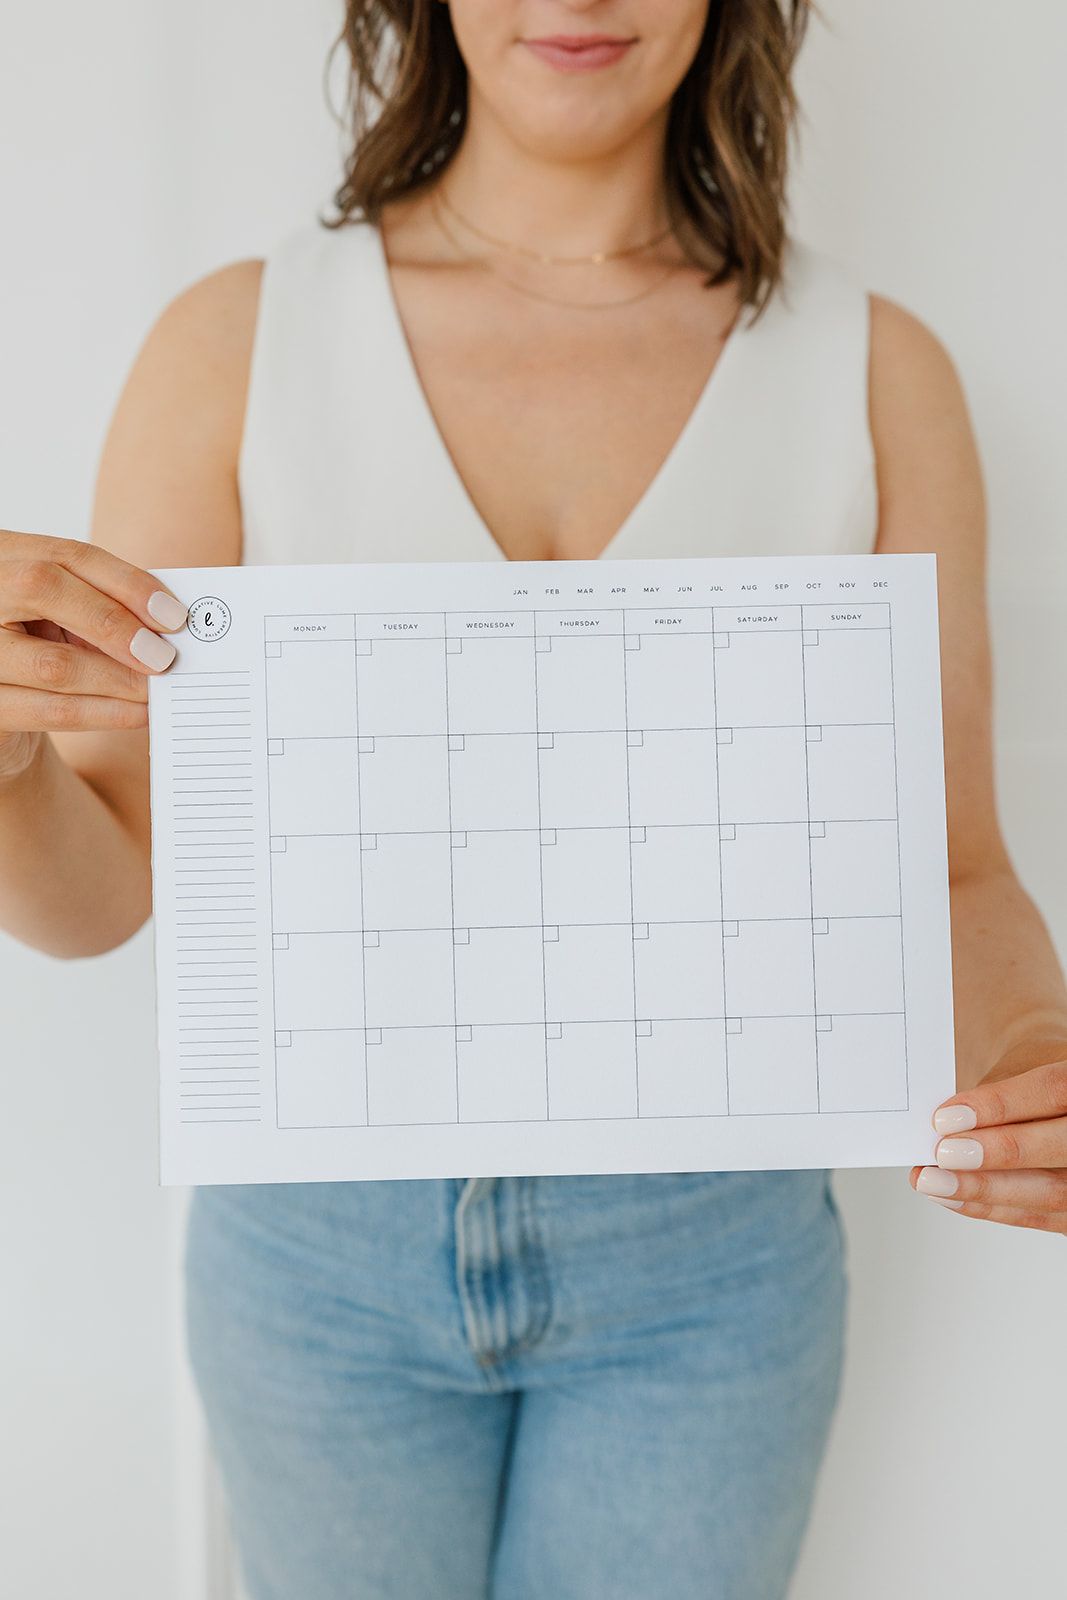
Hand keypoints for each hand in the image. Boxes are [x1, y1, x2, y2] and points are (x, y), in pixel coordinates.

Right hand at [0, 530, 186, 775]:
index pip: (66, 556)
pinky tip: (137, 713)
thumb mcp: (66, 616)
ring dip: (117, 679)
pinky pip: (49, 710)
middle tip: (165, 656)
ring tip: (157, 689)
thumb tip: (168, 621)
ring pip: (52, 661)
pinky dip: (103, 713)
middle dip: (115, 624)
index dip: (125, 582)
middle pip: (44, 588)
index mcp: (2, 557)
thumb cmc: (40, 648)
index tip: (172, 614)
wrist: (3, 702)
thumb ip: (105, 607)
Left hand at [910, 1037, 1066, 1234]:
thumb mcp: (1024, 1061)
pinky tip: (952, 1196)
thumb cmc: (1041, 1071)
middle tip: (944, 1154)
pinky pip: (1040, 1216)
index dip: (1000, 1105)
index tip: (947, 1118)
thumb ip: (997, 1091)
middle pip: (1058, 1148)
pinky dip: (992, 1208)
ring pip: (1052, 1192)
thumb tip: (947, 1124)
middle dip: (996, 1154)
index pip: (1052, 1091)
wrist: (1064, 1089)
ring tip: (936, 1181)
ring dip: (986, 1190)